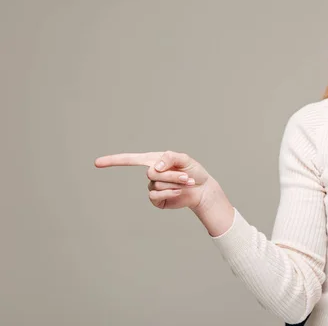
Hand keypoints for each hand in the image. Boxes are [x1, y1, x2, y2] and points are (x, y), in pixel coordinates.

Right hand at [95, 150, 219, 210]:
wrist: (202, 189)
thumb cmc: (194, 171)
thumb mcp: (185, 159)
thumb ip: (170, 157)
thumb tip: (156, 166)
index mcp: (153, 160)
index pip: (129, 160)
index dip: (113, 161)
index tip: (96, 163)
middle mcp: (151, 173)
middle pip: (152, 173)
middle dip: (172, 174)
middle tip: (187, 176)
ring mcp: (153, 187)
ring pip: (157, 184)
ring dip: (175, 183)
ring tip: (187, 182)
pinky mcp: (157, 200)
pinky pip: (157, 196)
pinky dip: (170, 193)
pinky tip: (179, 192)